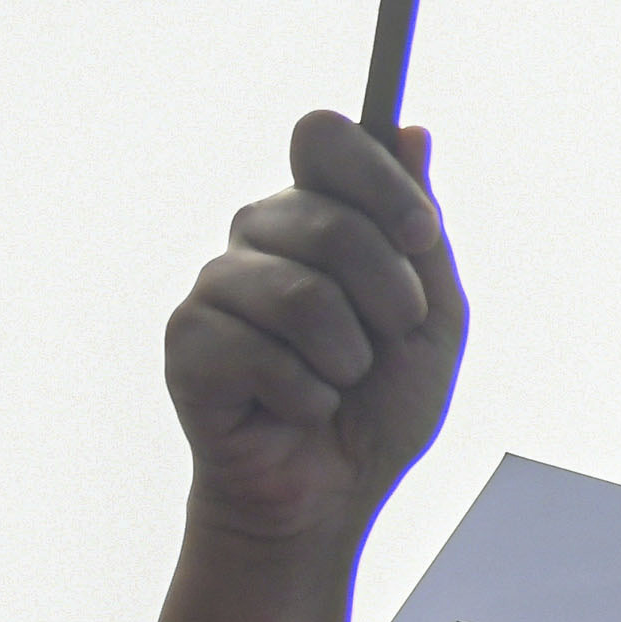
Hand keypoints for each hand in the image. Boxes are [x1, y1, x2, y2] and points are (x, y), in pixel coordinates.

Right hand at [163, 115, 463, 553]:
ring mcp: (216, 283)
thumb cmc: (381, 402)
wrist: (335, 492)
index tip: (420, 236)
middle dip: (386, 294)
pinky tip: (293, 410)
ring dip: (347, 358)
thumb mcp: (433, 316)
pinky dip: (306, 396)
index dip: (377, 179)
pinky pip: (261, 353)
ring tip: (338, 381)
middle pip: (326, 217)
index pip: (325, 136)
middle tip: (389, 340)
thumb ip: (420, 228)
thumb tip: (410, 129)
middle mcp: (259, 233)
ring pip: (300, 293)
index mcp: (319, 212)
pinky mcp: (187, 338)